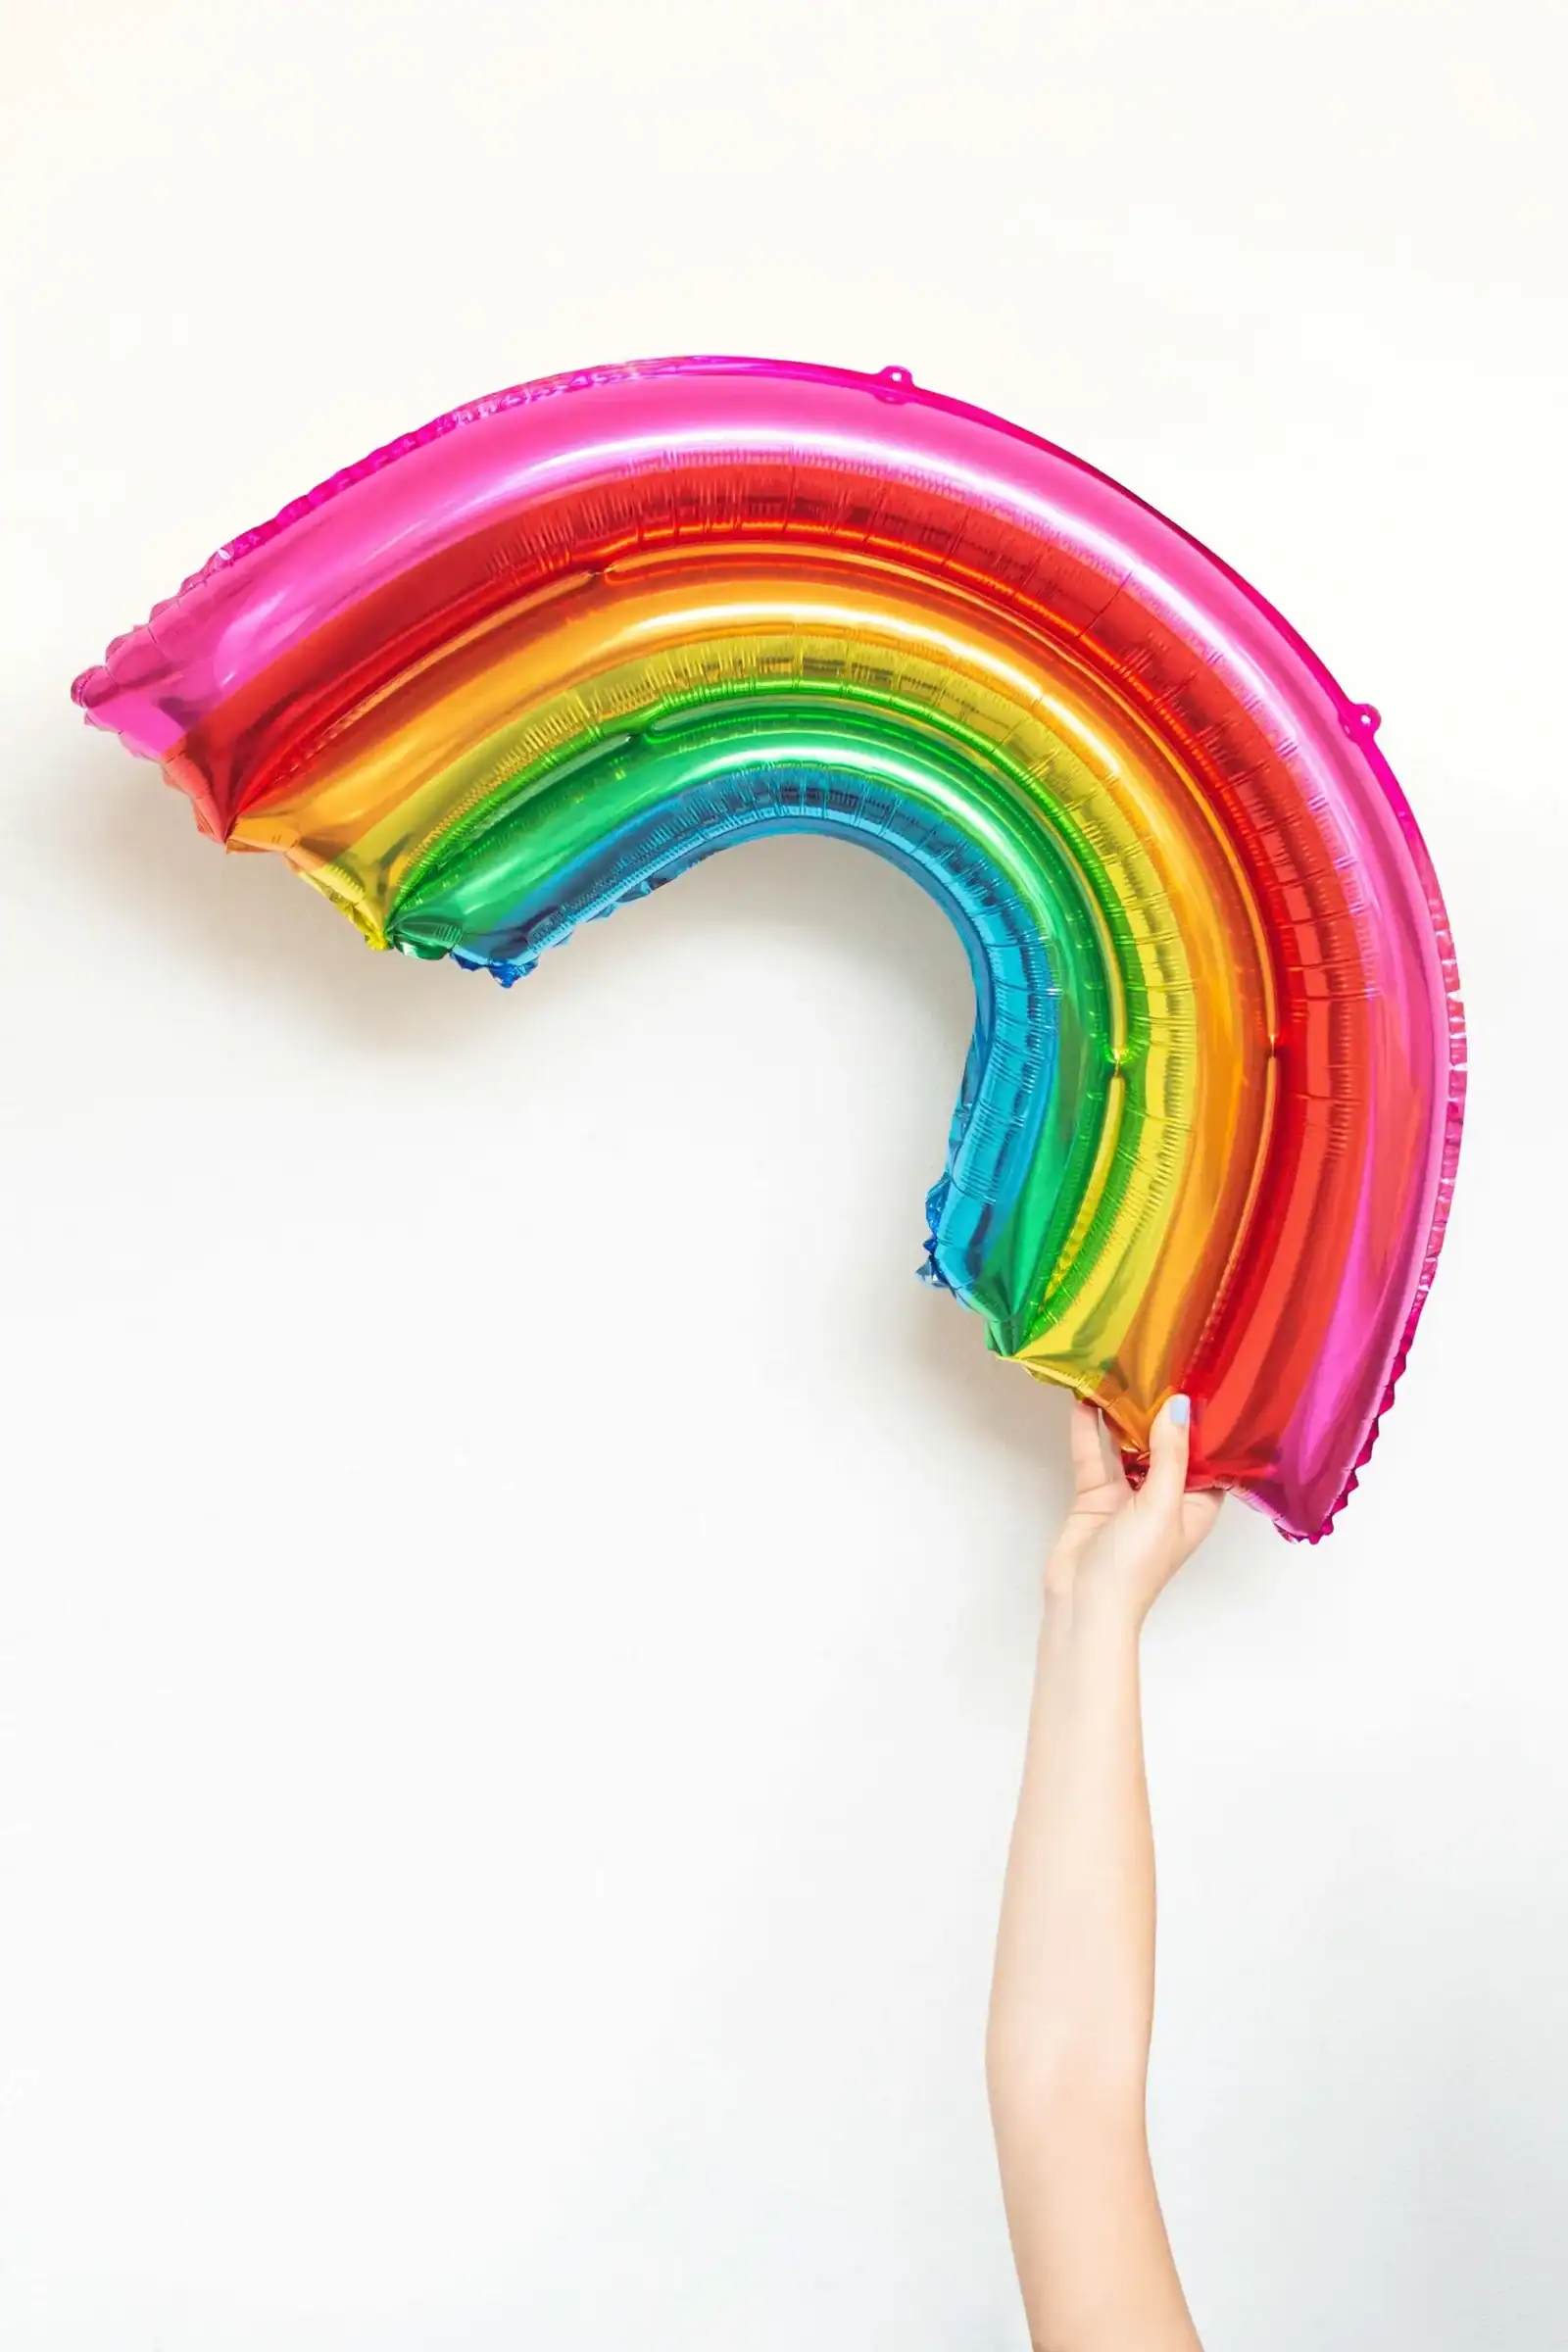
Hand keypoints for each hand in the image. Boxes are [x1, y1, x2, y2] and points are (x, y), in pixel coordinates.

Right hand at [1045, 1396, 1222, 1621]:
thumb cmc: (1136, 1565)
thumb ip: (1170, 1454)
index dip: (1210, 1427)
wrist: (1084, 1603)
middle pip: (1168, 1448)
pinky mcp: (1096, 1497)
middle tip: (1162, 1366)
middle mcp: (1167, 1498)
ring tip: (1123, 1374)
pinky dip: (1089, 1432)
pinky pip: (1095, 1457)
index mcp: (1198, 1507)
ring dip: (1125, 1418)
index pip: (1211, 1459)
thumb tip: (1178, 1406)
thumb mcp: (1161, 1505)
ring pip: (1129, 1448)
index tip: (1208, 1385)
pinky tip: (1085, 1401)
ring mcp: (1129, 1497)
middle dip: (1163, 1415)